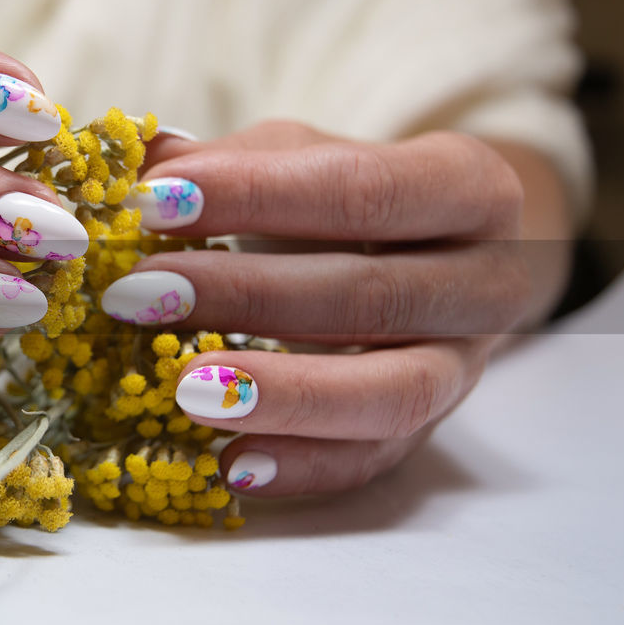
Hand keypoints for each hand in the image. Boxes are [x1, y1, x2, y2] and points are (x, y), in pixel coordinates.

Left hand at [107, 121, 567, 495]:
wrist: (430, 261)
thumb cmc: (345, 201)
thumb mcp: (299, 157)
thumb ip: (227, 160)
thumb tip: (135, 164)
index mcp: (468, 188)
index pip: (365, 189)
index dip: (256, 196)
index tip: (152, 202)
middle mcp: (488, 283)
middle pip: (374, 295)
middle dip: (247, 296)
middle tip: (139, 294)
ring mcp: (464, 370)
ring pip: (391, 395)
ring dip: (283, 395)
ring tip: (184, 388)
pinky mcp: (427, 436)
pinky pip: (370, 463)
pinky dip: (300, 467)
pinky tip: (227, 464)